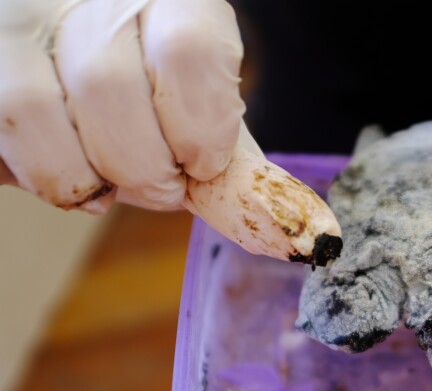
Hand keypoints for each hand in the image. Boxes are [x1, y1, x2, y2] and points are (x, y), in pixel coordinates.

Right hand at [0, 0, 340, 262]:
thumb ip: (242, 174)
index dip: (199, 130)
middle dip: (144, 168)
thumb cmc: (158, 99)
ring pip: (38, 112)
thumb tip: (310, 238)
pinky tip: (72, 169)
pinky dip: (45, 175)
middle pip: (110, 90)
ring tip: (112, 177)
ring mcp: (21, 17)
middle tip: (161, 181)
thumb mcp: (207, 118)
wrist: (80, 58)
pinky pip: (0, 133)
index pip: (188, 52)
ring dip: (87, 177)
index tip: (203, 164)